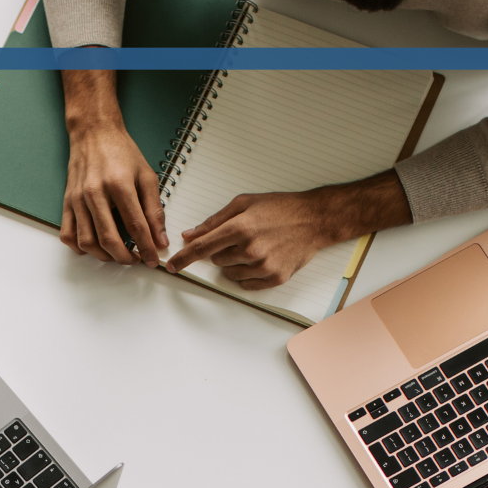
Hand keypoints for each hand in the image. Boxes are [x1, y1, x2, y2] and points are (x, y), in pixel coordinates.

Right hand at [58, 71, 166, 264]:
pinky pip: (68, 234)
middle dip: (125, 258)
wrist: (94, 133)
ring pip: (87, 242)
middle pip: (109, 239)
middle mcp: (95, 193)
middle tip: (136, 260)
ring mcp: (77, 199)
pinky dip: (79, 247)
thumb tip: (159, 239)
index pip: (135, 227)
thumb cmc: (121, 152)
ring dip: (104, 256)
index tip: (152, 259)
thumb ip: (154, 209)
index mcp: (119, 184)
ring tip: (117, 254)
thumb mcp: (146, 176)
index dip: (146, 248)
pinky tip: (93, 246)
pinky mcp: (67, 202)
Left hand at [164, 172, 409, 289]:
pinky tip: (261, 258)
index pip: (202, 248)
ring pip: (230, 273)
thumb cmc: (281, 208)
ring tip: (255, 246)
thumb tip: (190, 234)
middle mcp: (250, 249)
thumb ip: (214, 220)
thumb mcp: (245, 203)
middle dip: (222, 250)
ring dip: (235, 262)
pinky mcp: (275, 278)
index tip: (172, 266)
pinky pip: (247, 284)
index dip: (184, 258)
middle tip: (241, 237)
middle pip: (216, 260)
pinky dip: (248, 274)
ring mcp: (263, 266)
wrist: (315, 220)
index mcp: (240, 227)